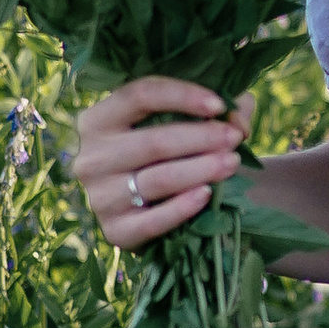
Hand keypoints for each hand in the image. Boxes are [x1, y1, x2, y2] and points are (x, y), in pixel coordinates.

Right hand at [69, 78, 252, 249]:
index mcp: (98, 120)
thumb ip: (213, 110)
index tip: (219, 105)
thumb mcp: (179, 123)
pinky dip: (183, 207)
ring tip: (232, 162)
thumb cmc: (163, 154)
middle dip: (202, 138)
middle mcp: (90, 158)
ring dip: (202, 169)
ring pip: (158, 179)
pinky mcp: (115, 231)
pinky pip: (154, 220)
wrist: (145, 210)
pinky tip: (207, 194)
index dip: (183, 96)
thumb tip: (238, 116)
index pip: (139, 95)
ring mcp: (99, 197)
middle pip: (154, 142)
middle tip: (234, 138)